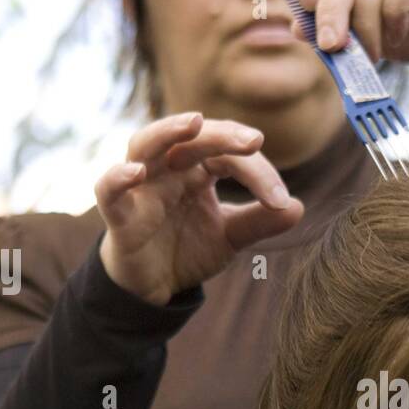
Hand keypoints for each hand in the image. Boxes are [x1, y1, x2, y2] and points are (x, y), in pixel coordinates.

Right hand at [94, 113, 303, 305]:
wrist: (154, 286)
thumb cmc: (188, 248)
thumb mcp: (230, 237)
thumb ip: (259, 222)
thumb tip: (299, 207)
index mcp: (197, 168)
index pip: (228, 154)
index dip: (257, 171)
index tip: (280, 200)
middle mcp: (168, 168)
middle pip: (192, 137)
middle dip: (223, 135)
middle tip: (254, 140)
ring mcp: (141, 186)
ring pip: (146, 144)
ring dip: (168, 130)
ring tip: (194, 122)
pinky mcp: (119, 213)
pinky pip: (109, 189)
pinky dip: (117, 178)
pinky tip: (134, 172)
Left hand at [287, 0, 408, 66]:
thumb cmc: (404, 28)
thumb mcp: (361, 34)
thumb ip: (331, 28)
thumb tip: (297, 28)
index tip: (304, 4)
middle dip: (331, 11)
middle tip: (332, 46)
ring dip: (366, 23)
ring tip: (371, 53)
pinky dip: (394, 14)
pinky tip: (397, 34)